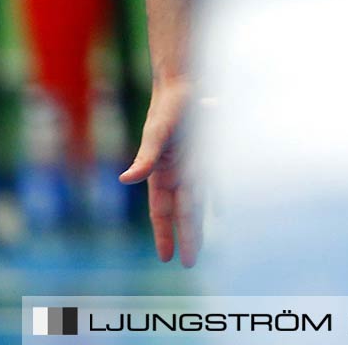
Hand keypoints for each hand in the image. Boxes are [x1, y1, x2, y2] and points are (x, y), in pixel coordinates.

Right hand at [119, 75, 200, 266]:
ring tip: (200, 245)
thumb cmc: (168, 108)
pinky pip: (214, 181)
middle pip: (182, 212)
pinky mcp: (208, 152)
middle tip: (189, 263)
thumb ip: (145, 158)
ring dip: (199, 223)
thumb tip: (125, 180)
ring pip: (197, 201)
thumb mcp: (157, 134)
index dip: (164, 234)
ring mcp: (193, 163)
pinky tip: (221, 211)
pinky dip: (218, 196)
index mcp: (162, 172)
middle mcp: (178, 172)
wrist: (186, 84)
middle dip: (185, 237)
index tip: (166, 258)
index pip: (162, 212)